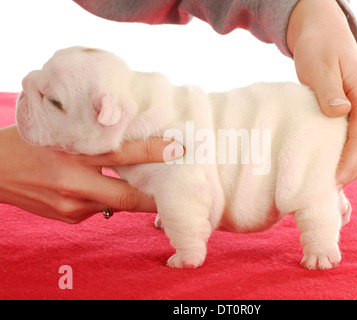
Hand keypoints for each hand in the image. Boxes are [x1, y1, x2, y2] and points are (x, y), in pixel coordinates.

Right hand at [0, 125, 182, 222]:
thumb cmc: (28, 142)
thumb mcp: (57, 129)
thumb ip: (90, 134)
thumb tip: (127, 133)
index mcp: (70, 153)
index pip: (120, 152)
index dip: (152, 151)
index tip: (178, 148)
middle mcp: (72, 183)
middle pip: (125, 195)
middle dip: (155, 196)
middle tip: (180, 189)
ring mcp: (70, 206)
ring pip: (115, 203)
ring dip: (133, 195)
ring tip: (152, 185)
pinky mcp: (68, 218)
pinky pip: (99, 207)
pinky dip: (107, 198)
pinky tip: (102, 186)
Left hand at [287, 0, 356, 186]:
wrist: (326, 39)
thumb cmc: (320, 50)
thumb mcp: (318, 66)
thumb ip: (328, 90)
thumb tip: (340, 111)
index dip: (347, 165)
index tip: (329, 182)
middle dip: (347, 174)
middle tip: (318, 191)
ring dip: (346, 171)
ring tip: (320, 186)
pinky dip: (345, 163)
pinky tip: (327, 173)